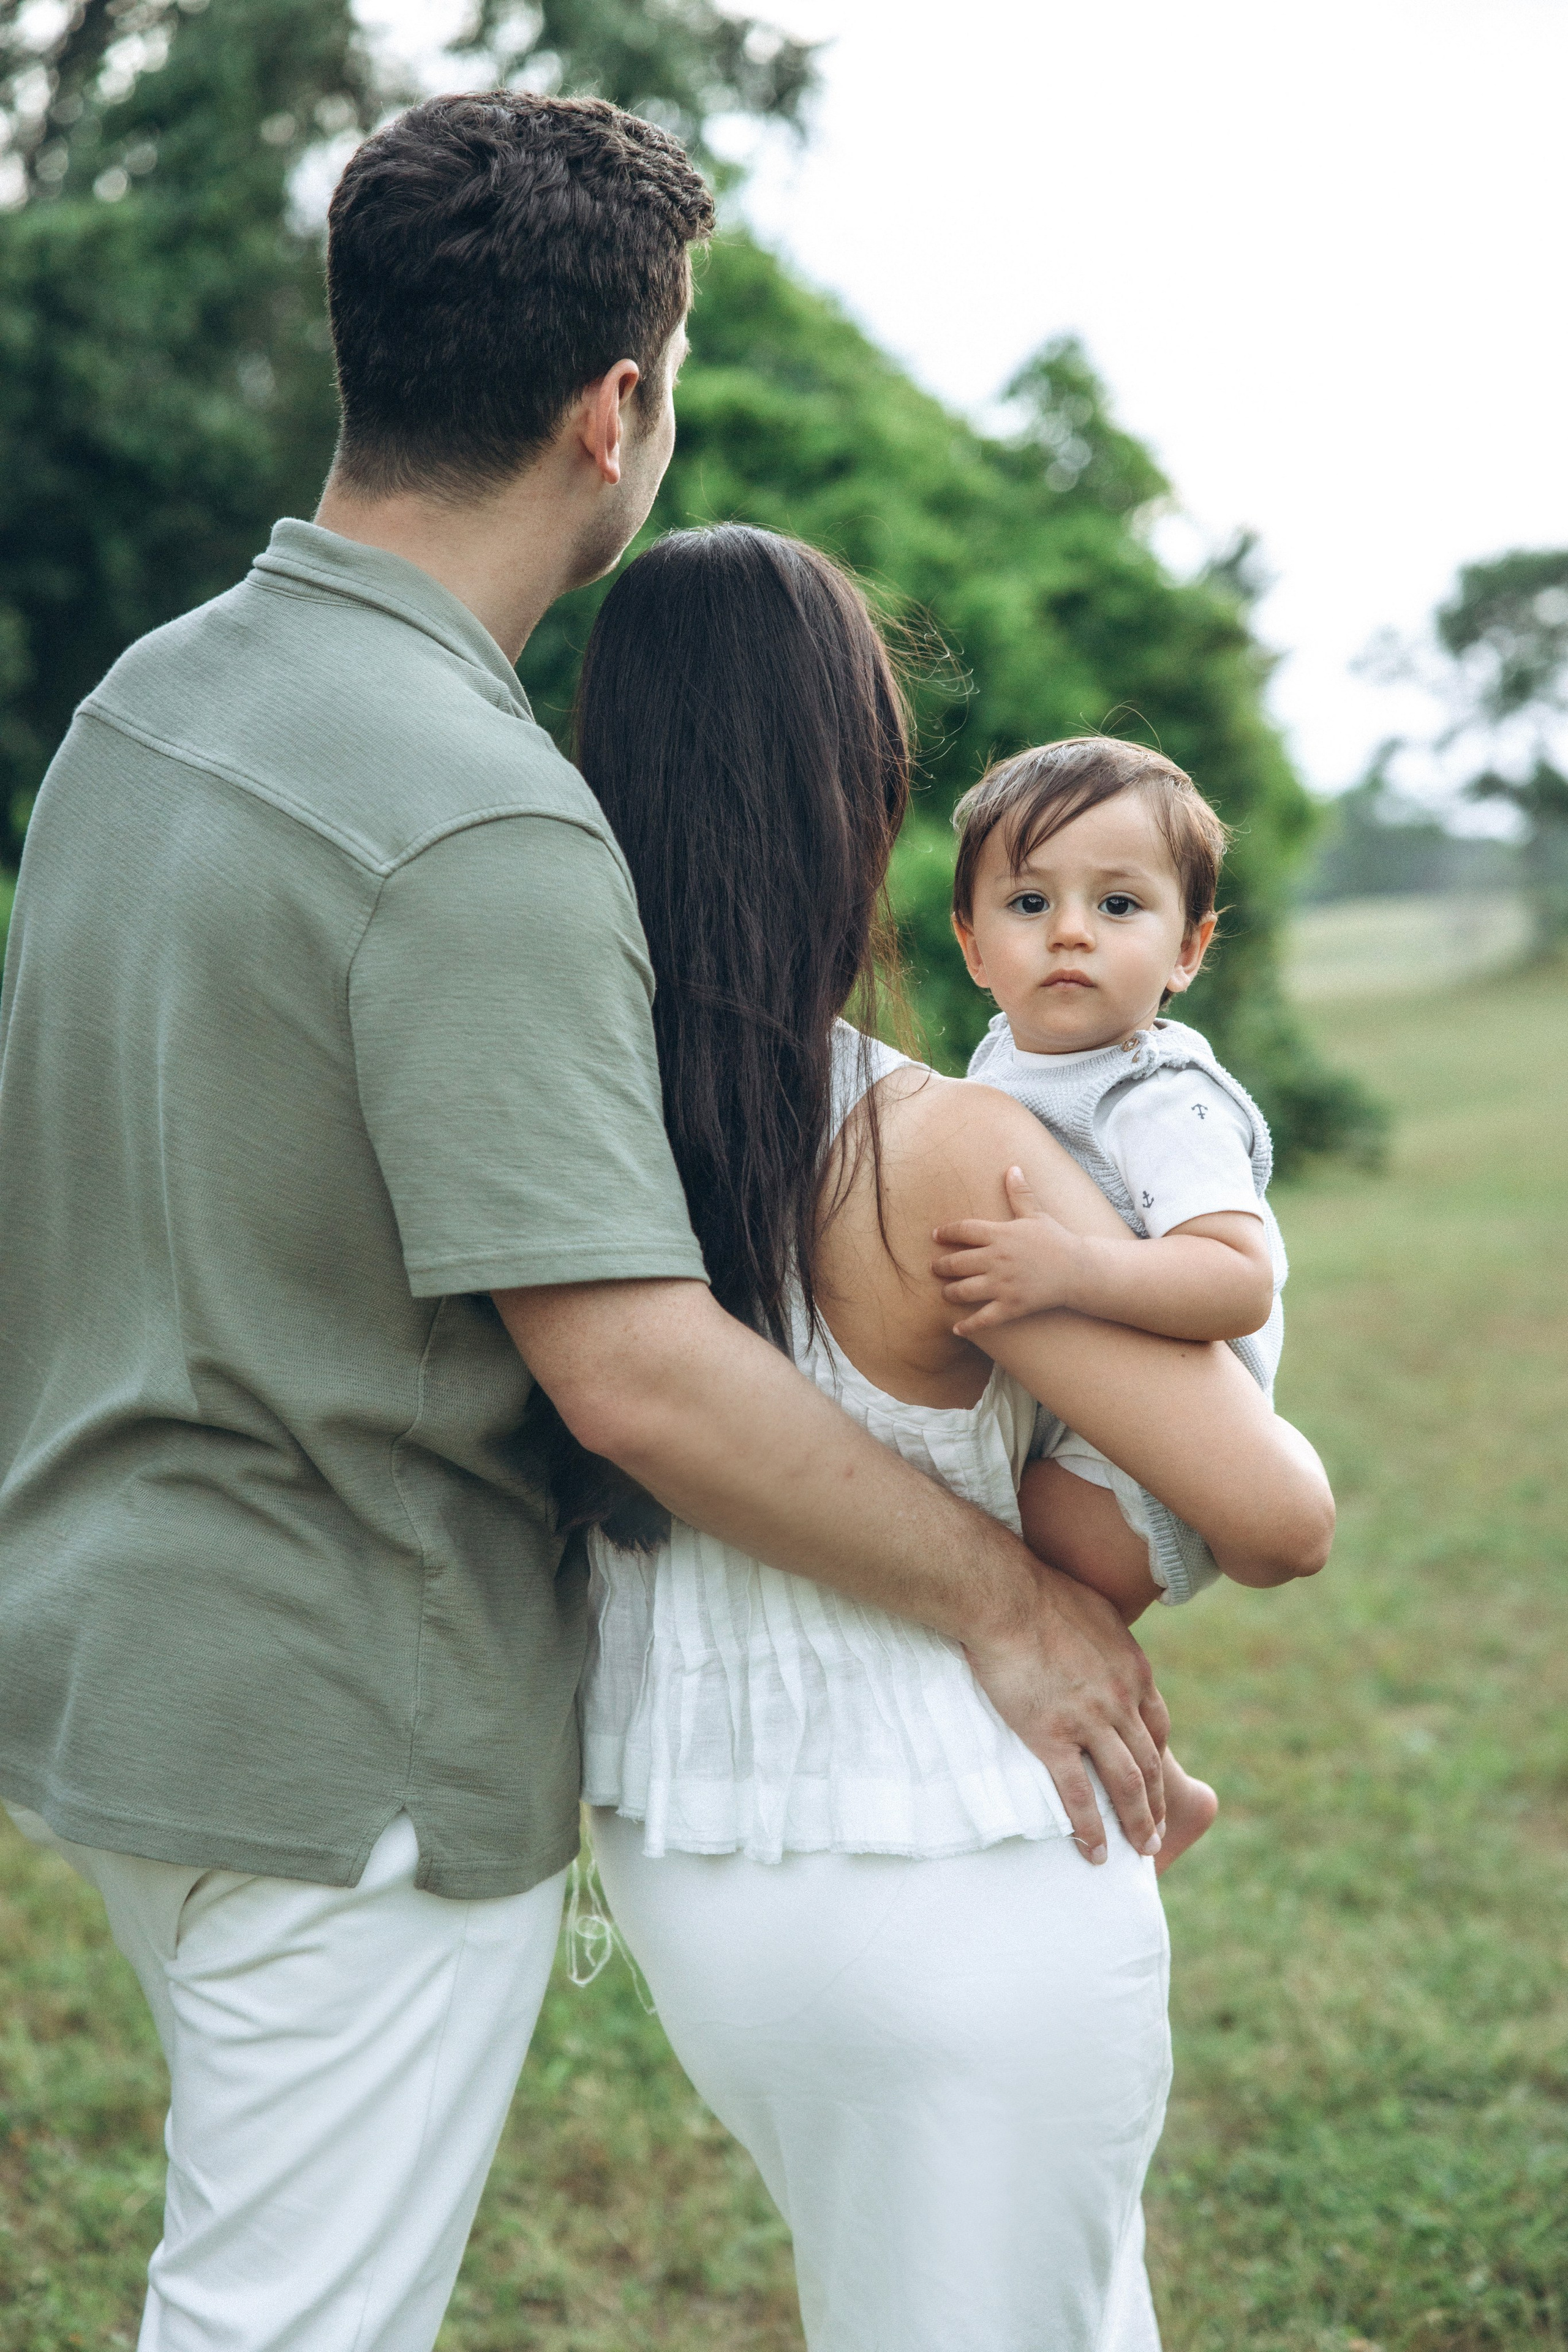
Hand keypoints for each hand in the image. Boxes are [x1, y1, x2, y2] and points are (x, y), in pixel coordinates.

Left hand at [932, 1165, 1082, 1334]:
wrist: (1078, 1270)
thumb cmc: (1056, 1240)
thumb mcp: (1037, 1214)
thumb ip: (1020, 1193)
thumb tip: (1012, 1167)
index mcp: (1001, 1234)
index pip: (964, 1230)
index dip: (946, 1232)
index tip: (936, 1235)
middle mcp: (997, 1259)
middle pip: (957, 1262)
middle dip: (942, 1266)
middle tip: (935, 1268)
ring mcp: (1003, 1284)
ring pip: (964, 1290)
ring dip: (950, 1292)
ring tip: (946, 1293)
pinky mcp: (1011, 1306)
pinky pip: (984, 1319)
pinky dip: (968, 1326)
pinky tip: (957, 1328)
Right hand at [964, 1566, 1169, 1862]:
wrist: (1005, 1597)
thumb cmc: (1040, 1595)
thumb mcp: (1096, 1610)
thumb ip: (1107, 1638)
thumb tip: (1103, 1642)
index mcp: (1133, 1671)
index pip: (1157, 1726)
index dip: (1158, 1760)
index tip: (1155, 1783)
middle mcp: (1122, 1700)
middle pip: (1150, 1763)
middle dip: (1158, 1803)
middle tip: (1159, 1833)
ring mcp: (1090, 1720)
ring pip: (1127, 1784)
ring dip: (1139, 1822)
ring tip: (1143, 1849)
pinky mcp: (1054, 1736)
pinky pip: (1078, 1794)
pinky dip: (1091, 1827)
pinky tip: (1095, 1851)